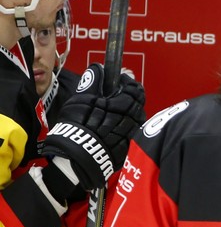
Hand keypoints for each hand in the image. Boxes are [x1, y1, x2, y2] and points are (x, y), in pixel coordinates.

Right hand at [42, 63, 145, 189]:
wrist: (75, 157)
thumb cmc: (77, 126)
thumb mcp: (81, 99)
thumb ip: (93, 82)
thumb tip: (98, 69)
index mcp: (123, 105)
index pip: (136, 89)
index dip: (128, 83)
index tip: (120, 81)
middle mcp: (131, 120)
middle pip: (138, 104)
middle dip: (129, 98)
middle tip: (116, 96)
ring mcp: (131, 134)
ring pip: (136, 119)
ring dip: (129, 113)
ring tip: (115, 112)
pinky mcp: (127, 147)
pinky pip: (132, 133)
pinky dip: (126, 128)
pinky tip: (115, 127)